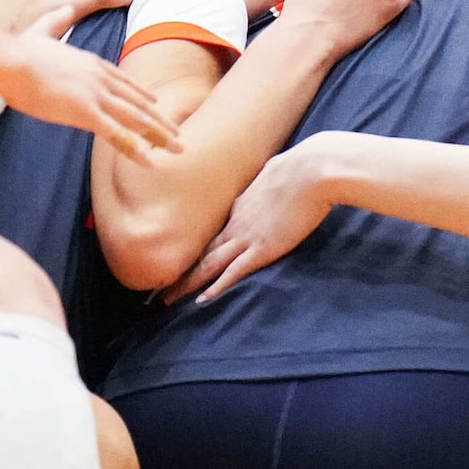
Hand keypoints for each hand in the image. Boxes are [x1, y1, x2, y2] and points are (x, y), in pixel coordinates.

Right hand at [0, 33, 180, 163]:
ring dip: (159, 136)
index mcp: (92, 63)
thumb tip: (62, 6)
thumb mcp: (43, 29)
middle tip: (179, 133)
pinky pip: (116, 135)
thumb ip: (56, 20)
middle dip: (161, 120)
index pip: (125, 81)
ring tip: (178, 149)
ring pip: (136, 119)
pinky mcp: (86, 112)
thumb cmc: (20, 49)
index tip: (157, 104)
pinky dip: (135, 149)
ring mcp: (96, 95)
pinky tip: (150, 162)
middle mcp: (101, 79)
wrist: (12, 61)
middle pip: (138, 102)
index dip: (143, 95)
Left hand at [178, 136, 348, 301]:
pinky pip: (233, 272)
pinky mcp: (262, 249)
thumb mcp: (275, 174)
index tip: (180, 262)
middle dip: (178, 272)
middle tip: (158, 288)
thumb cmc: (300, 168)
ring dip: (187, 284)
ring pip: (208, 265)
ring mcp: (246, 237)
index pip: (211, 234)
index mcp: (238, 206)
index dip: (193, 250)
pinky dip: (216, 288)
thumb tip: (271, 183)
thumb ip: (268, 186)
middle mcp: (235, 223)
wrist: (310, 170)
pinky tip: (200, 301)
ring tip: (167, 300)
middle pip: (201, 252)